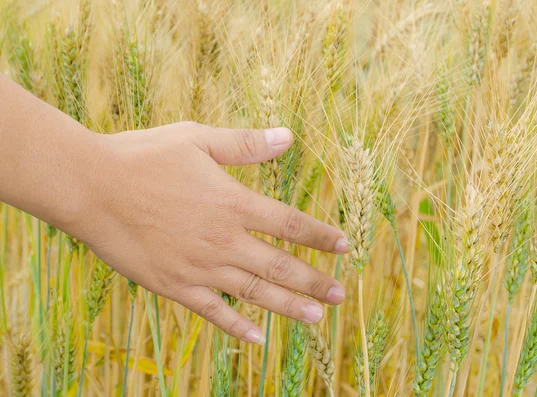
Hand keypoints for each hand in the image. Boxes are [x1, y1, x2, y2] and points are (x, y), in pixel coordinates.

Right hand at [68, 122, 347, 343]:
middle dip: (314, 282)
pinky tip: (258, 338)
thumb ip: (245, 143)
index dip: (320, 236)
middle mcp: (223, 240)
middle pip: (280, 266)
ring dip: (289, 307)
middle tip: (340, 295)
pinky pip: (214, 312)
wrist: (90, 186)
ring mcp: (200, 268)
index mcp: (232, 203)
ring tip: (317, 318)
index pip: (289, 224)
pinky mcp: (174, 286)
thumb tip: (289, 137)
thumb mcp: (197, 139)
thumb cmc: (143, 157)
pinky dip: (238, 326)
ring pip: (255, 293)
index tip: (344, 246)